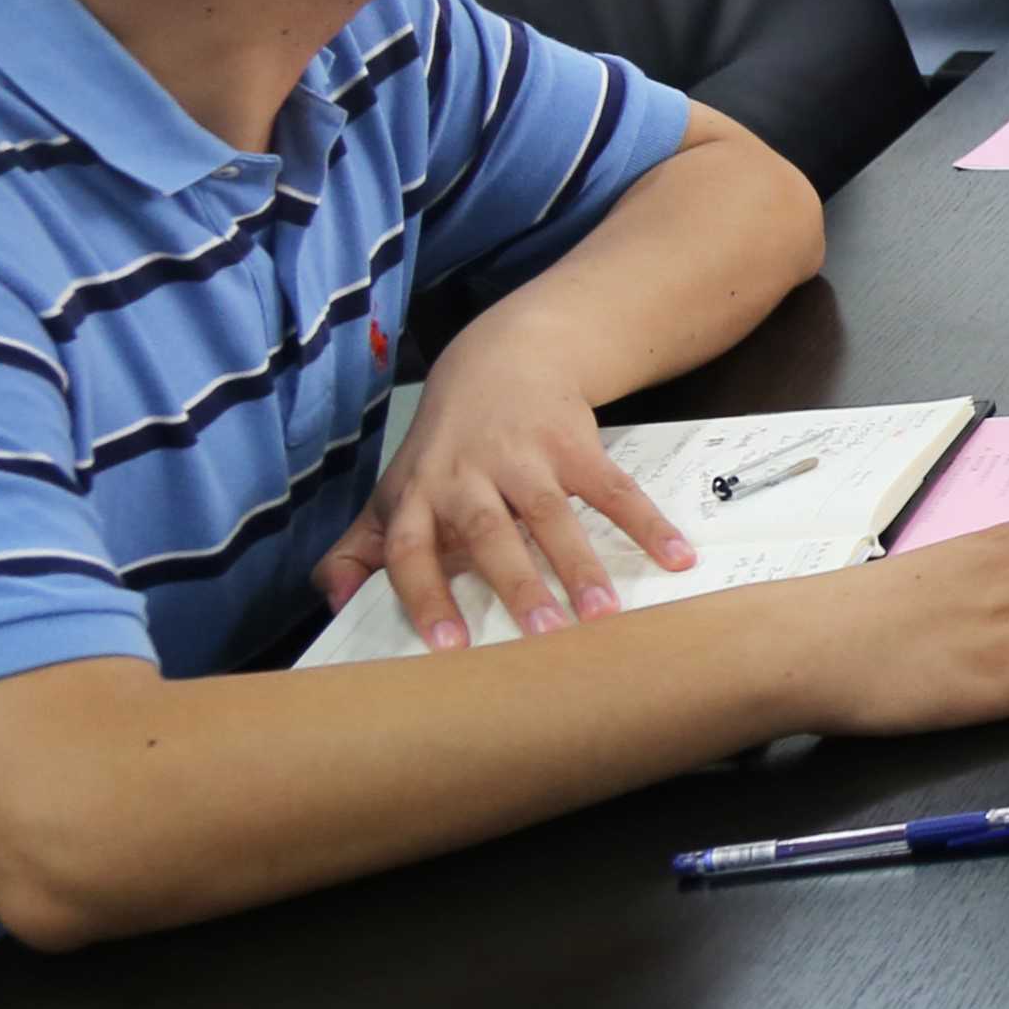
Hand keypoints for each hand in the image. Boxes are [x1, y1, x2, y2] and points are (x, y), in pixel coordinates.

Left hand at [321, 331, 683, 644]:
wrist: (505, 360)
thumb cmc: (447, 446)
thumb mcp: (397, 489)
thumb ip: (360, 549)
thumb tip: (334, 602)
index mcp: (420, 496)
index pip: (412, 550)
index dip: (428, 597)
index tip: (450, 648)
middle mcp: (467, 474)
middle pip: (489, 532)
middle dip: (517, 582)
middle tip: (544, 634)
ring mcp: (524, 456)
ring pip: (552, 514)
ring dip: (580, 563)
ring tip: (604, 612)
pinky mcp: (574, 443)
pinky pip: (613, 488)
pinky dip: (647, 522)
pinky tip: (675, 557)